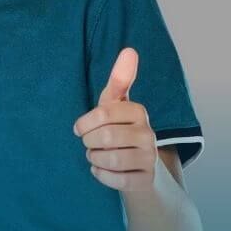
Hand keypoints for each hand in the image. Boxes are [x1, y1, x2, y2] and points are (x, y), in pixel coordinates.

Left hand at [73, 47, 157, 192]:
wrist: (139, 169)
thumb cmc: (120, 130)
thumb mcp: (116, 105)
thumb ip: (119, 79)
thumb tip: (130, 50)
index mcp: (138, 111)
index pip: (104, 113)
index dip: (84, 123)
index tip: (79, 129)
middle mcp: (148, 133)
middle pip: (105, 137)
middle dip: (89, 143)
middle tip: (90, 144)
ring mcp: (150, 158)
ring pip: (111, 159)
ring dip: (95, 159)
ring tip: (96, 156)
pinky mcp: (146, 180)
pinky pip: (116, 180)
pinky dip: (102, 175)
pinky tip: (102, 170)